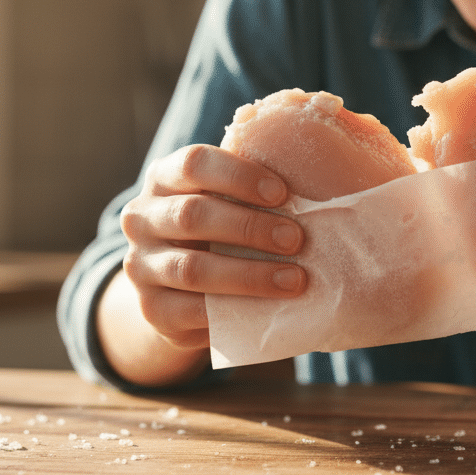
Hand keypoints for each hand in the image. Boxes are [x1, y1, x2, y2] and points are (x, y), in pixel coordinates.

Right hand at [118, 144, 306, 350]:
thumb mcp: (226, 200)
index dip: (239, 176)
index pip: (194, 163)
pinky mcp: (151, 310)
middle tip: (296, 238)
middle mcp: (141, 217)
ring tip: (295, 279)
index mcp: (164, 177)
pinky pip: (191, 311)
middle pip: (192, 215)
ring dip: (249, 274)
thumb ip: (257, 188)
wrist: (179, 288)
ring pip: (193, 269)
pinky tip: (268, 308)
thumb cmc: (220, 231)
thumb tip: (335, 175)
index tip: (282, 193)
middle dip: (250, 227)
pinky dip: (233, 308)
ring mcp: (140, 266)